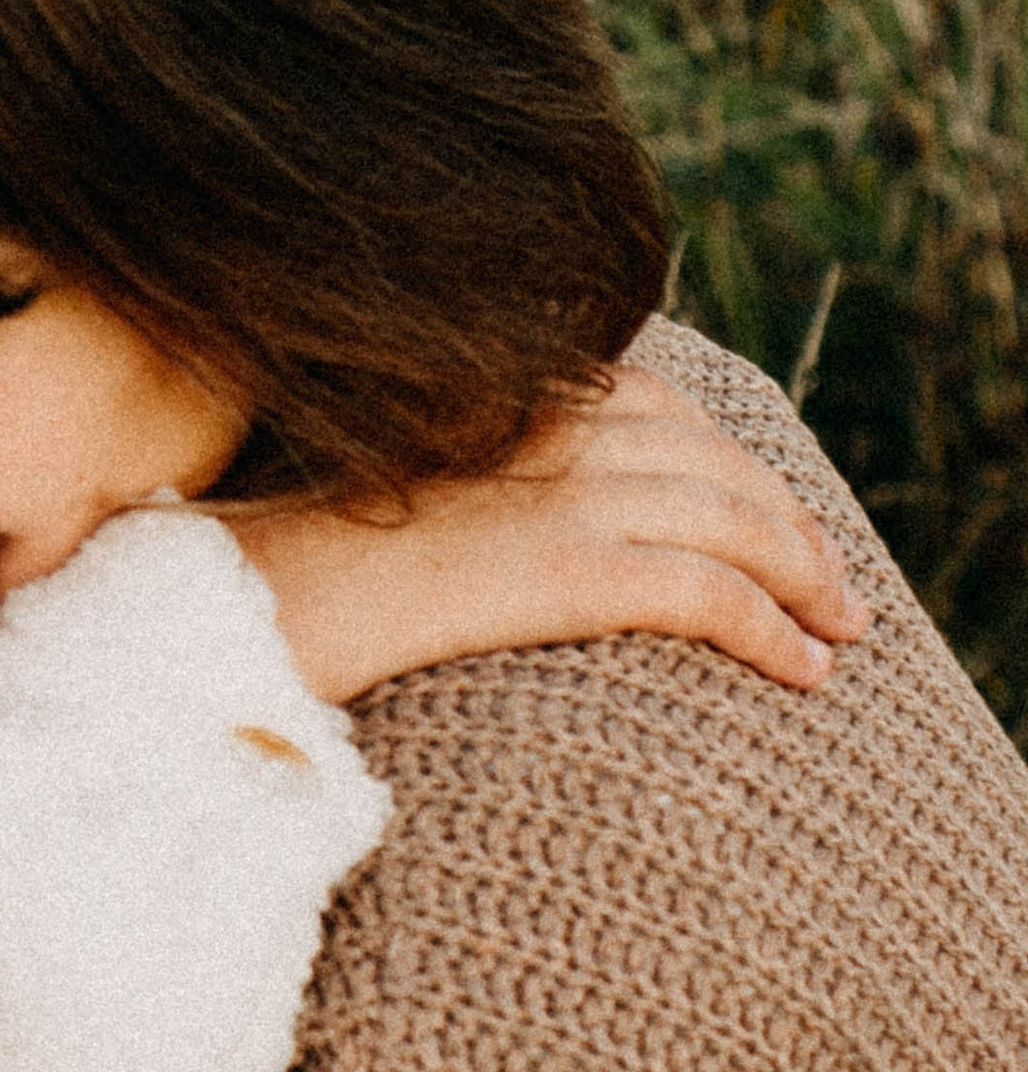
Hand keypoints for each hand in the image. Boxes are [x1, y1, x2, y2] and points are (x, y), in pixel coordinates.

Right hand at [231, 365, 870, 707]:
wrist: (229, 606)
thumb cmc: (280, 572)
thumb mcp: (382, 498)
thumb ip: (455, 491)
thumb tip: (491, 533)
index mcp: (496, 401)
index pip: (655, 406)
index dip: (732, 460)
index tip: (771, 513)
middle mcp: (538, 430)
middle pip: (713, 458)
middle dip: (789, 519)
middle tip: (836, 585)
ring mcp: (552, 495)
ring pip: (731, 516)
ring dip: (805, 574)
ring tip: (842, 630)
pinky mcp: (559, 570)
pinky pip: (704, 590)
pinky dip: (772, 626)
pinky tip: (805, 670)